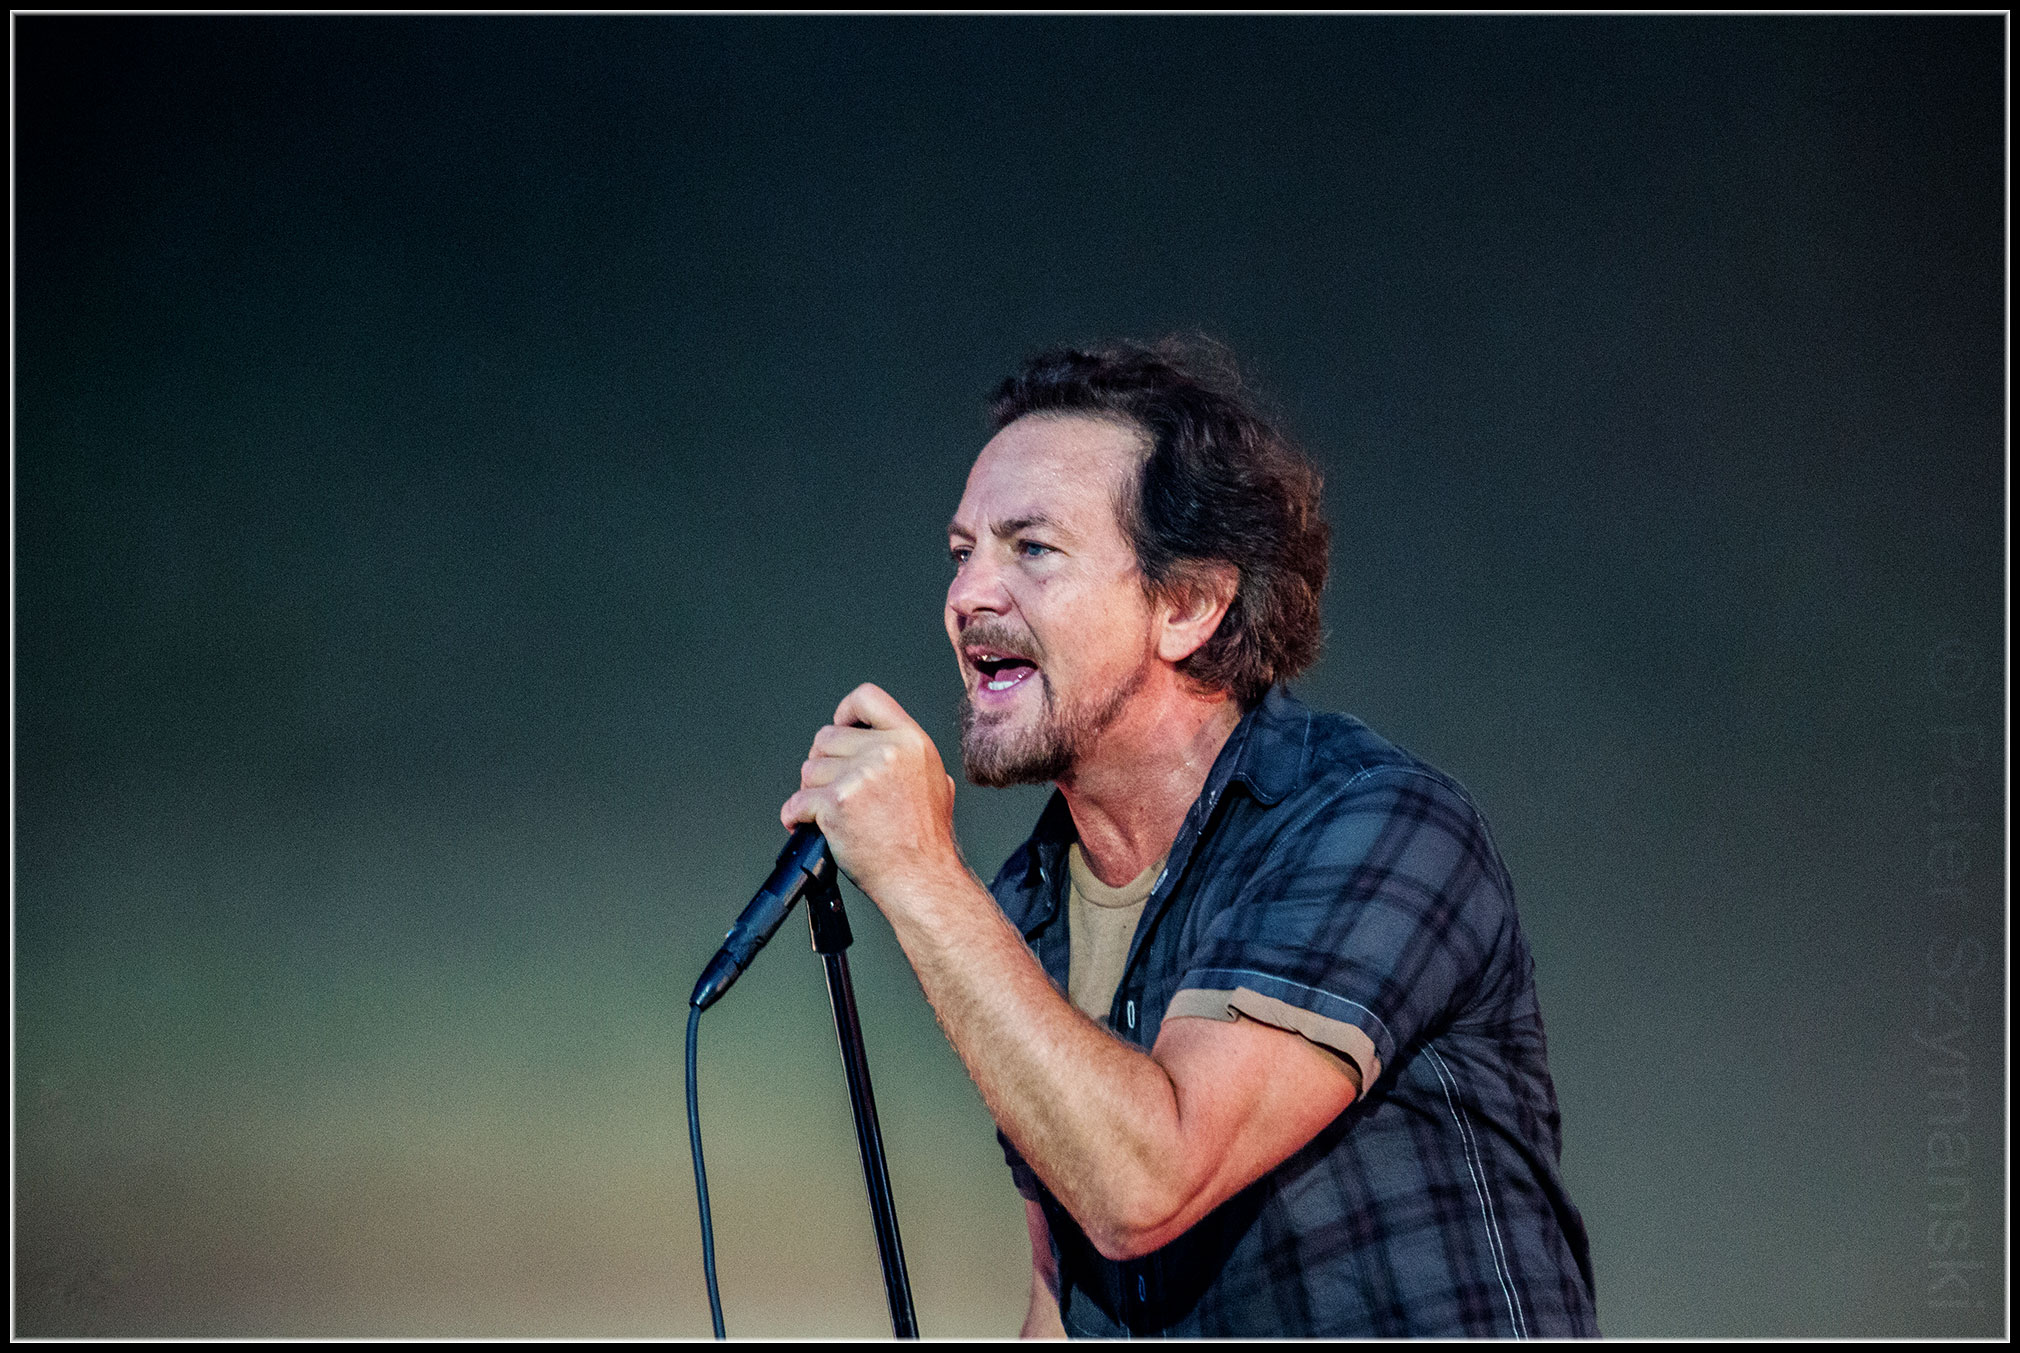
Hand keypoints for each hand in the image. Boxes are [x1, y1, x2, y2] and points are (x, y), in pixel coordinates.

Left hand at [779, 683, 962, 902]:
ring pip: (810, 769)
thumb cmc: (927, 842)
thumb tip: (893, 751)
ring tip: (829, 813)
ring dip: (811, 792)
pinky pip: (797, 801)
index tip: (842, 725)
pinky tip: (805, 824)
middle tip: (834, 787)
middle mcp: (885, 752)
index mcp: (911, 742)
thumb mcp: (936, 783)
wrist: (920, 878)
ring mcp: (859, 776)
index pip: (867, 698)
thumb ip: (911, 760)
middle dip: (825, 764)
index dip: (846, 711)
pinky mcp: (836, 804)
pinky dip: (795, 816)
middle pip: (828, 737)